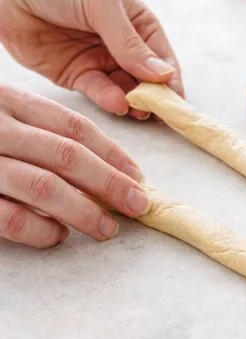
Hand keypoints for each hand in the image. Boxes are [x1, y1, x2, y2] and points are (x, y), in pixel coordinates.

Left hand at [0, 0, 182, 118]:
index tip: (176, 100)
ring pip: (126, 91)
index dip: (171, 79)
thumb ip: (129, 41)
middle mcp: (122, 46)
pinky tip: (117, 103)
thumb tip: (163, 74)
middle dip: (155, 97)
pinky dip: (109, 100)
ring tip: (138, 110)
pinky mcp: (77, 76)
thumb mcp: (100, 3)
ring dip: (134, 102)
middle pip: (148, 80)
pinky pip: (99, 93)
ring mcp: (100, 62)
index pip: (162, 57)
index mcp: (136, 22)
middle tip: (159, 112)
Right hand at [0, 84, 148, 247]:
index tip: (137, 175)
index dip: (110, 152)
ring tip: (106, 229)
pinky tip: (56, 236)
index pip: (70, 126)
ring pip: (44, 186)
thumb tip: (94, 166)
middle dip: (110, 183)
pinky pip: (9, 217)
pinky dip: (39, 229)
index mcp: (4, 102)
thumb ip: (31, 131)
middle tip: (139, 205)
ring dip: (84, 212)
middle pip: (67, 155)